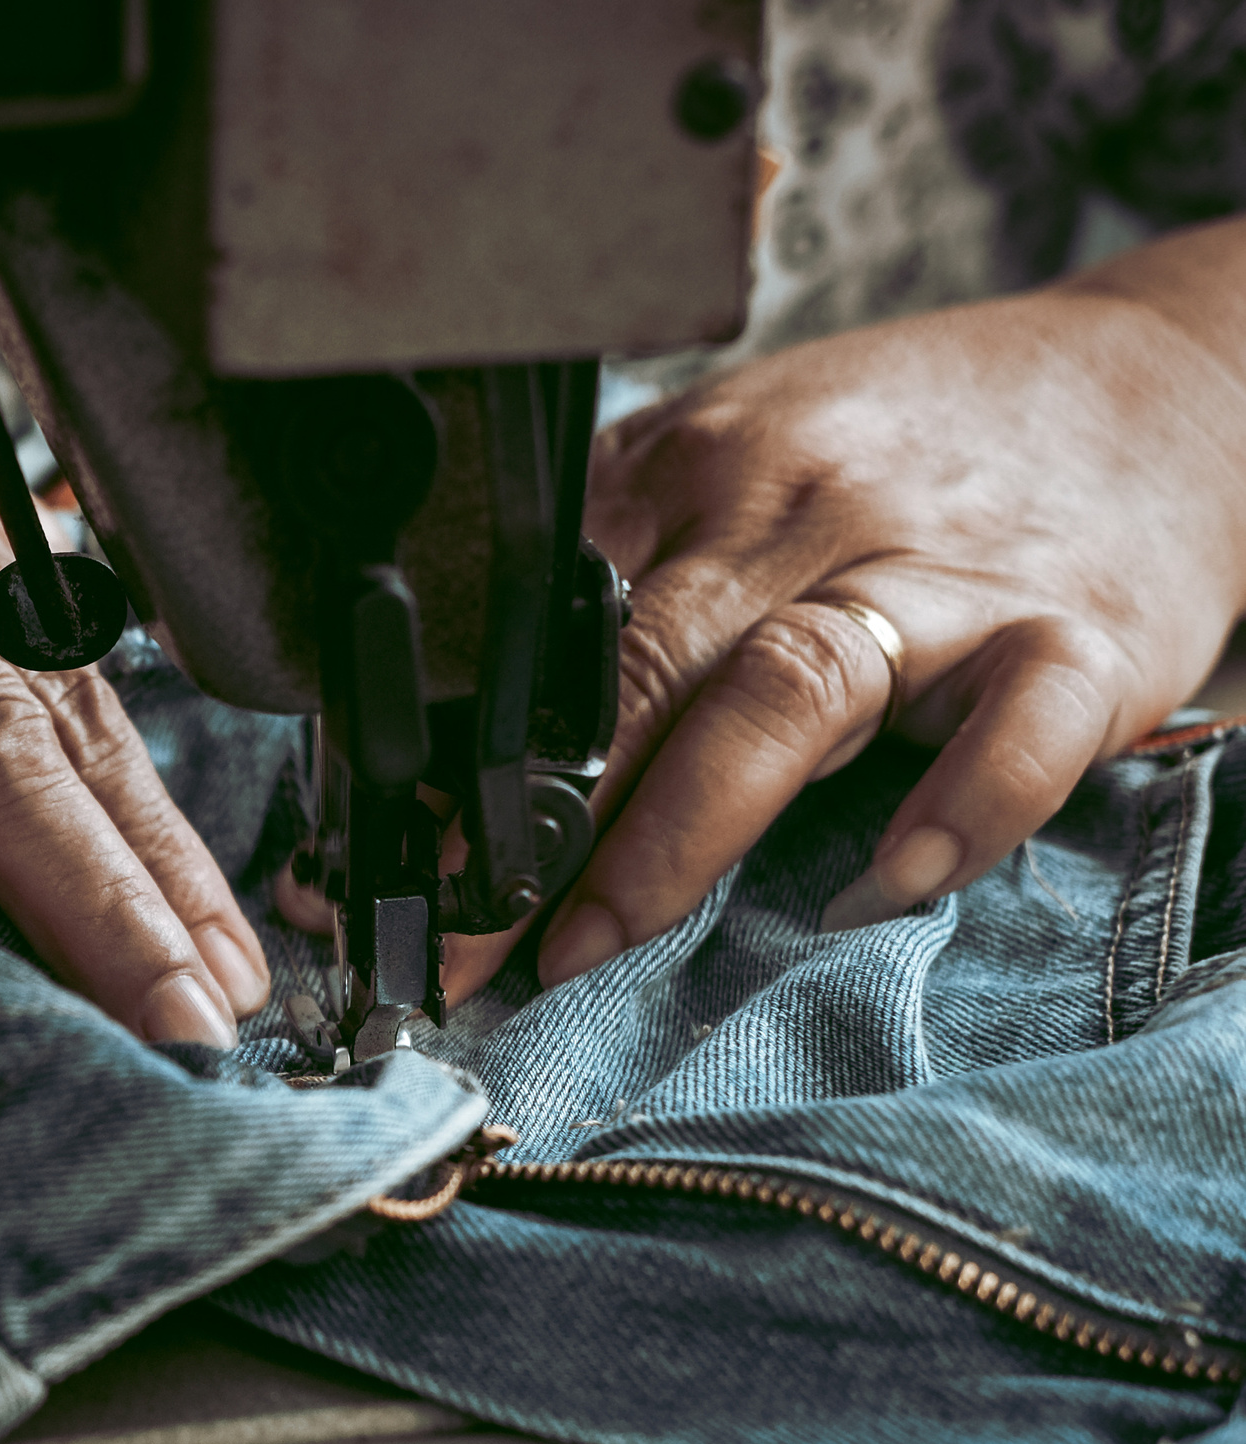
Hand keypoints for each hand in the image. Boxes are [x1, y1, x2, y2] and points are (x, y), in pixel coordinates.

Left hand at [535, 216, 1245, 983]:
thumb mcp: (737, 461)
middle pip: (639, 666)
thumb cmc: (909, 448)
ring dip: (677, 836)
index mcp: (700, 472)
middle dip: (531, 821)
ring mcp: (941, 578)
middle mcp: (805, 515)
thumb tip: (468, 713)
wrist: (1157, 379)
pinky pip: (1013, 733)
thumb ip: (619, 563)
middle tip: (462, 942)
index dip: (461, 759)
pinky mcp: (1075, 634)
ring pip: (789, 694)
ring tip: (590, 943)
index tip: (407, 872)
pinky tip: (884, 889)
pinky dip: (950, 815)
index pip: (550, 626)